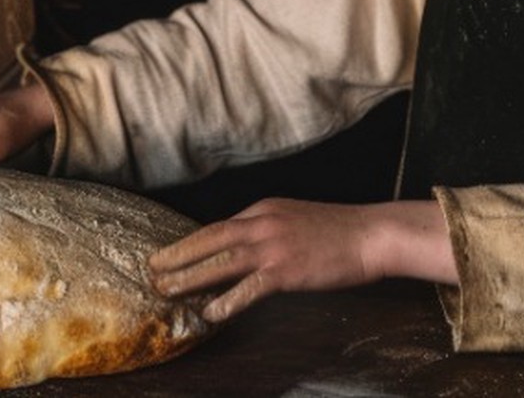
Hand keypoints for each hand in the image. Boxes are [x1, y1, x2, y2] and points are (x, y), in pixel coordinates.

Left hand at [148, 198, 457, 322]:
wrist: (371, 234)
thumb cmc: (339, 231)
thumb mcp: (295, 219)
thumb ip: (268, 230)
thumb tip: (245, 249)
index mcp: (264, 209)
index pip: (219, 227)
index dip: (192, 243)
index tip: (171, 254)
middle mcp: (262, 222)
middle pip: (210, 238)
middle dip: (178, 254)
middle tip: (152, 269)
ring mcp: (273, 246)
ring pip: (221, 260)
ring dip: (190, 276)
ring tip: (166, 290)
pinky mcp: (286, 270)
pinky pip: (248, 288)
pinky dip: (226, 301)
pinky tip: (210, 313)